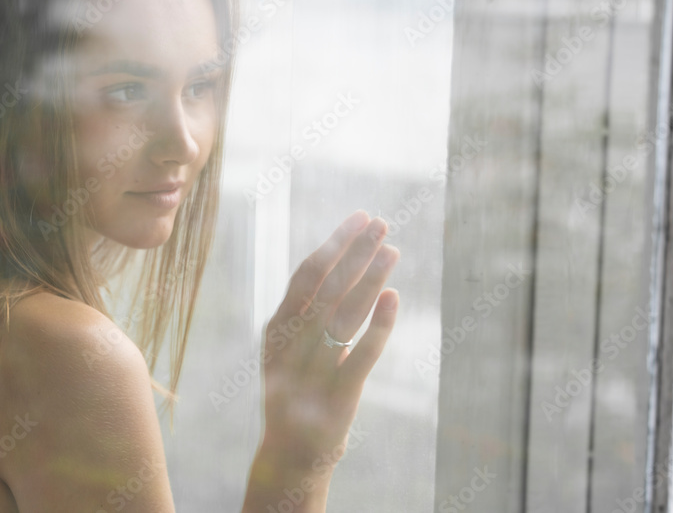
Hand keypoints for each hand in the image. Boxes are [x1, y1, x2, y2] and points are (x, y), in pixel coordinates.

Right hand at [258, 210, 399, 472]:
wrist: (290, 453)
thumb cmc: (294, 391)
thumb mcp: (286, 349)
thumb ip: (305, 312)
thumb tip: (339, 263)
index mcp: (278, 327)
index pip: (308, 274)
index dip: (335, 244)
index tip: (359, 218)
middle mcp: (292, 344)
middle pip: (328, 287)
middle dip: (356, 251)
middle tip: (381, 223)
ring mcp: (314, 369)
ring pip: (345, 314)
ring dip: (370, 278)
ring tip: (393, 250)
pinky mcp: (338, 394)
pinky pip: (362, 353)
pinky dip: (379, 324)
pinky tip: (394, 297)